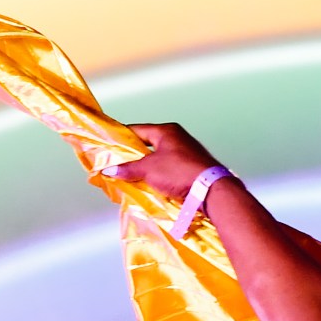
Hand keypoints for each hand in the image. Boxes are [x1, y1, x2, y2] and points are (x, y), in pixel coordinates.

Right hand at [103, 122, 221, 200]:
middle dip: (134, 156)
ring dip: (147, 168)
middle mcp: (178, 139)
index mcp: (166, 131)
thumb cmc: (180, 172)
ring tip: (133, 178)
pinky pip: (170, 170)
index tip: (109, 147)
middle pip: (149, 145)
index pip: (137, 130)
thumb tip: (110, 170)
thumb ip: (128, 168)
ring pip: (160, 159)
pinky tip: (152, 185)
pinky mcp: (193, 168)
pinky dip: (160, 176)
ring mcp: (187, 153)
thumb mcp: (148, 169)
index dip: (122, 138)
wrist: (211, 190)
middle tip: (119, 166)